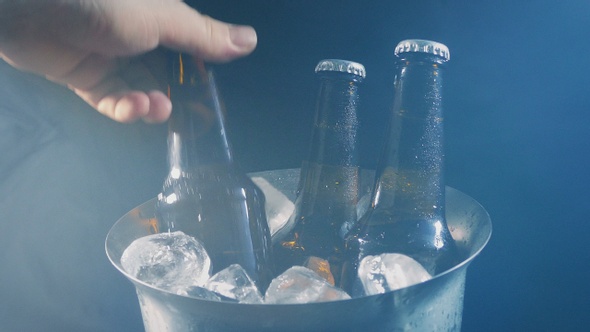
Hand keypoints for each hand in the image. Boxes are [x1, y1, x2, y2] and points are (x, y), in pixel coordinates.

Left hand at [0, 0, 256, 122]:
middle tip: (195, 118)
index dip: (201, 71)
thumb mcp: (164, 18)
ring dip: (152, 103)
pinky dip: (124, 108)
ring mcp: (108, 57)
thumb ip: (203, 36)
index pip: (188, 46)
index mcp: (158, 16)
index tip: (213, 95)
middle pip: (165, 73)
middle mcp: (135, 36)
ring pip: (140, 89)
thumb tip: (252, 41)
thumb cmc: (107, 3)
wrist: (32, 6)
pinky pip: (110, 99)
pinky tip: (134, 108)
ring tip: (159, 108)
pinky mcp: (83, 76)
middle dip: (178, 95)